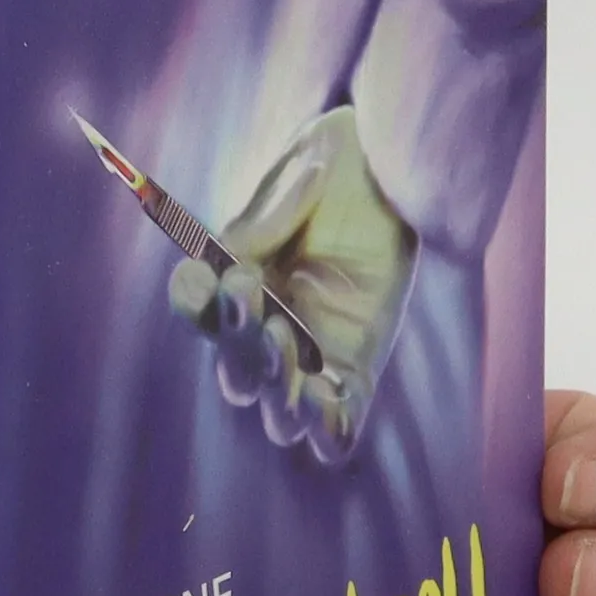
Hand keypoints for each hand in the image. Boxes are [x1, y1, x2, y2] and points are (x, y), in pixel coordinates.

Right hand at [168, 106, 416, 463]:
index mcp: (234, 280)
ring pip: (278, 412)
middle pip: (235, 373)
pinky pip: (336, 428)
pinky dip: (325, 430)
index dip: (201, 306)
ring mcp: (311, 355)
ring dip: (278, 396)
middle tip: (270, 320)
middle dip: (243, 354)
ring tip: (295, 353)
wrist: (399, 169)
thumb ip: (265, 223)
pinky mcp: (357, 369)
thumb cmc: (340, 164)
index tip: (234, 279)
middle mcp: (265, 326)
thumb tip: (230, 268)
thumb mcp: (301, 179)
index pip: (196, 309)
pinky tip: (324, 401)